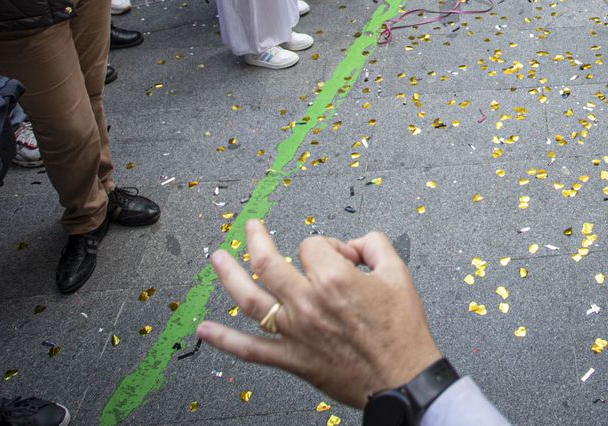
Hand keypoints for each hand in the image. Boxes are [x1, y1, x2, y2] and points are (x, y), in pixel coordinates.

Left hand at [198, 221, 442, 408]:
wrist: (403, 378)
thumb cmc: (402, 332)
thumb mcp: (399, 274)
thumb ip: (375, 245)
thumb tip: (356, 243)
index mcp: (333, 280)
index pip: (312, 246)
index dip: (327, 246)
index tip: (341, 257)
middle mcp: (308, 303)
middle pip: (268, 263)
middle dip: (256, 240)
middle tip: (252, 229)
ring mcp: (295, 332)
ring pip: (250, 299)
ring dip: (228, 276)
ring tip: (217, 259)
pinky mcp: (292, 359)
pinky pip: (250, 350)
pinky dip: (224, 340)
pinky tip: (204, 330)